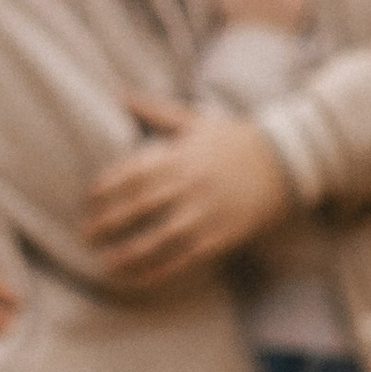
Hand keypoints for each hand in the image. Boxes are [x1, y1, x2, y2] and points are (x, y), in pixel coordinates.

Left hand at [85, 99, 297, 289]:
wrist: (286, 160)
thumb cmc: (236, 138)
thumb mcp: (195, 120)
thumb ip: (155, 110)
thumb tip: (119, 93)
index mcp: (179, 156)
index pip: (132, 174)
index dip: (106, 189)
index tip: (88, 201)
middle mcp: (189, 186)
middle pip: (139, 208)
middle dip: (108, 224)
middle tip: (84, 237)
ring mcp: (205, 213)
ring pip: (159, 239)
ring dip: (129, 254)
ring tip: (105, 264)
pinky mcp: (221, 235)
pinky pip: (185, 258)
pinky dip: (160, 270)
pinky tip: (141, 278)